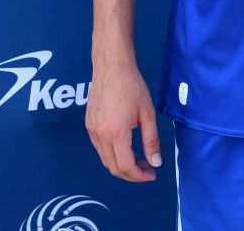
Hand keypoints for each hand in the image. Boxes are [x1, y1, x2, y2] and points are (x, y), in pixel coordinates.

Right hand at [85, 61, 160, 181]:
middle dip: (131, 174)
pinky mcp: (88, 125)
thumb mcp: (147, 114)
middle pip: (113, 167)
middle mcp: (100, 134)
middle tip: (147, 169)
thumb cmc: (132, 86)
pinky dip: (112, 154)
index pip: (126, 166)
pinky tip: (125, 146)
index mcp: (117, 132)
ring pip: (105, 159)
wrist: (111, 67)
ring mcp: (92, 130)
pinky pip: (99, 148)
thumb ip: (151, 141)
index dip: (139, 176)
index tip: (152, 174)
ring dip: (121, 165)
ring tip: (138, 159)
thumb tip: (155, 163)